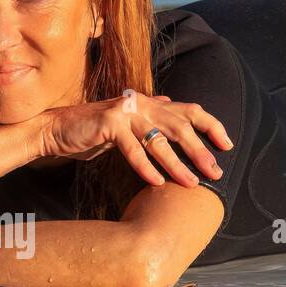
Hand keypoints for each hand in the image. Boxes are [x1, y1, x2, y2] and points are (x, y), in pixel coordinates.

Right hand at [36, 92, 232, 187]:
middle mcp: (142, 104)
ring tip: (191, 183)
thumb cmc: (93, 130)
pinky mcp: (109, 124)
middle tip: (215, 172)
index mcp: (150, 103)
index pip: (190, 111)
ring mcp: (126, 112)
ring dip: (177, 164)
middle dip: (200, 151)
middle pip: (180, 127)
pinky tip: (156, 183)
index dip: (212, 126)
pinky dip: (145, 167)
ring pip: (159, 141)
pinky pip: (133, 149)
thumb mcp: (127, 122)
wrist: (57, 129)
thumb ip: (150, 116)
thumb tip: (173, 105)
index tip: (227, 145)